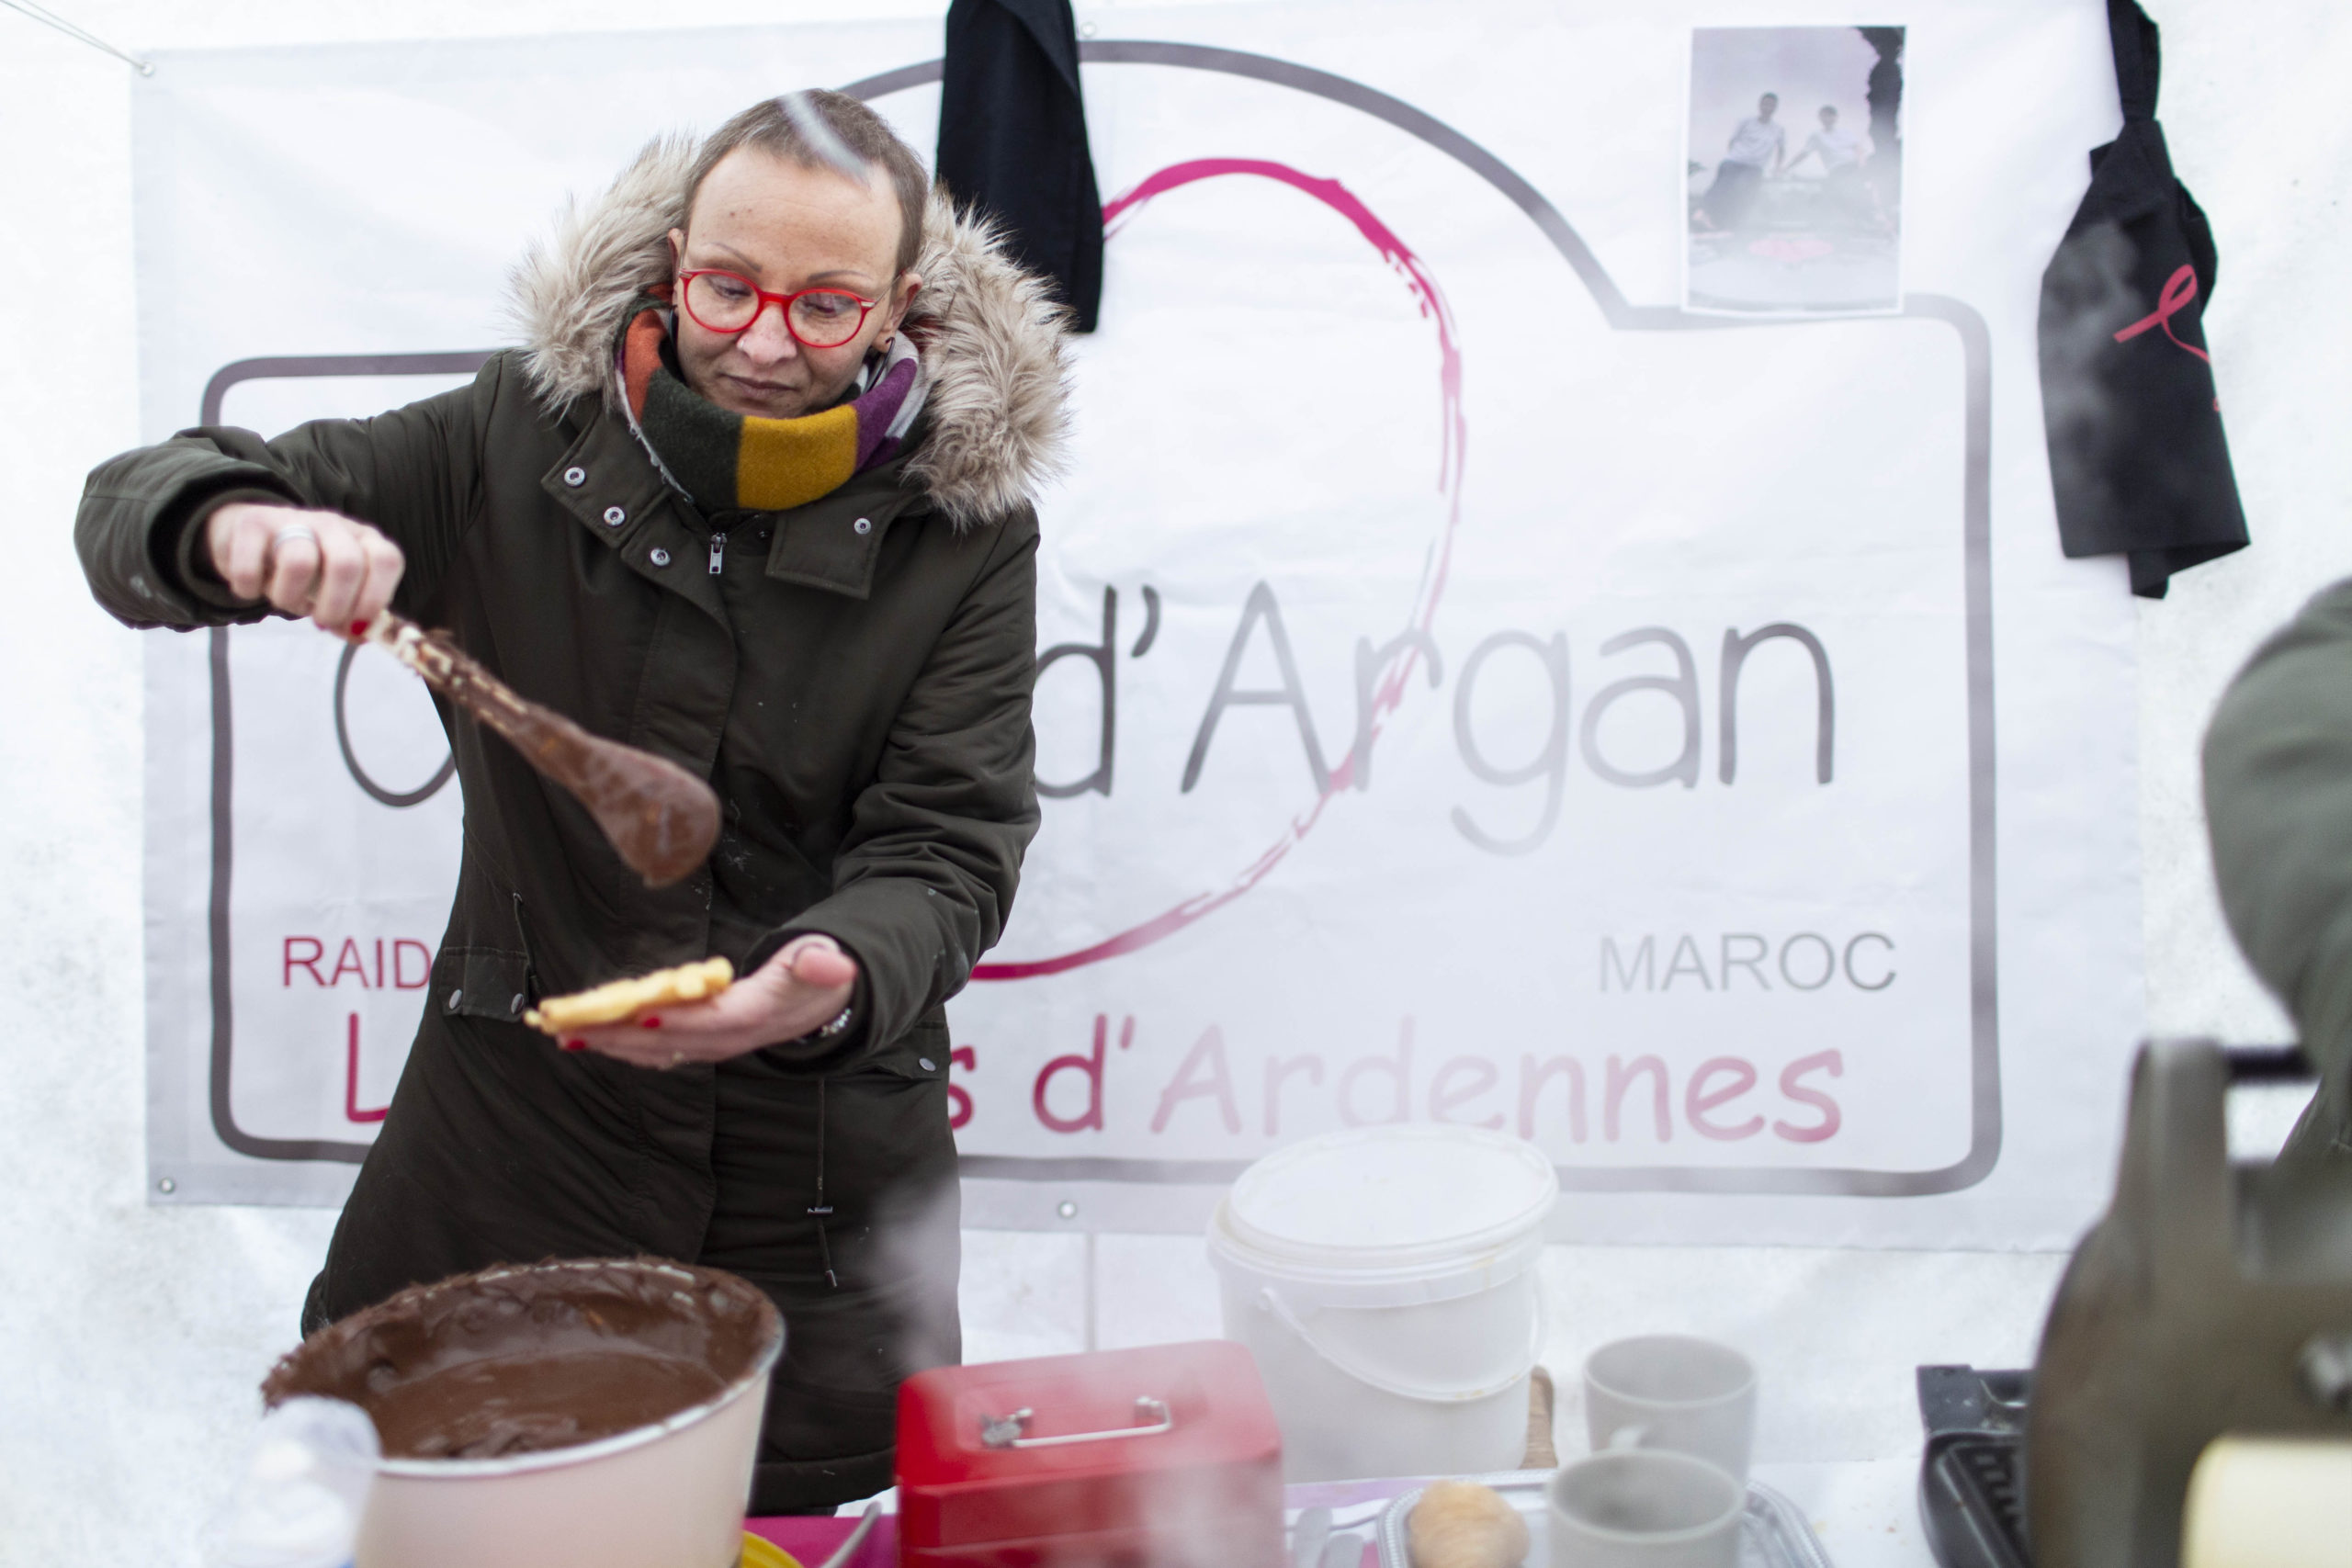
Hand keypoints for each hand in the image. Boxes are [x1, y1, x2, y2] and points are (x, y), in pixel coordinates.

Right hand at [207, 500, 404, 632]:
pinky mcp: (252, 523)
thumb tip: (361, 636)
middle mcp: (333, 525)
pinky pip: (250, 566)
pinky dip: (249, 588)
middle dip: (335, 606)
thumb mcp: (336, 594)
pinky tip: (252, 588)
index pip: (386, 560)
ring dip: (290, 598)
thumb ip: (352, 617)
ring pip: (299, 562)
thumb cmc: (307, 575)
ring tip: (286, 600)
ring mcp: (292, 519)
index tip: (357, 625)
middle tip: (322, 622)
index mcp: (364, 540)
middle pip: (346, 564)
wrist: (253, 538)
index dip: (375, 598)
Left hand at [564, 936, 858, 1069]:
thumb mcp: (826, 962)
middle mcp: (728, 1038)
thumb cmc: (817, 975)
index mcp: (756, 1014)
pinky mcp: (699, 1042)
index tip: (641, 1013)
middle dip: (620, 1034)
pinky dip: (621, 1045)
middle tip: (573, 1025)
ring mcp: (711, 1044)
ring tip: (566, 1033)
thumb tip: (834, 965)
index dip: (678, 1020)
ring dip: (611, 1043)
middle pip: (670, 1040)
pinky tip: (593, 1038)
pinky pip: (656, 1049)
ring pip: (655, 1049)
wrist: (824, 1006)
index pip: (712, 1020)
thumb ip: (822, 965)